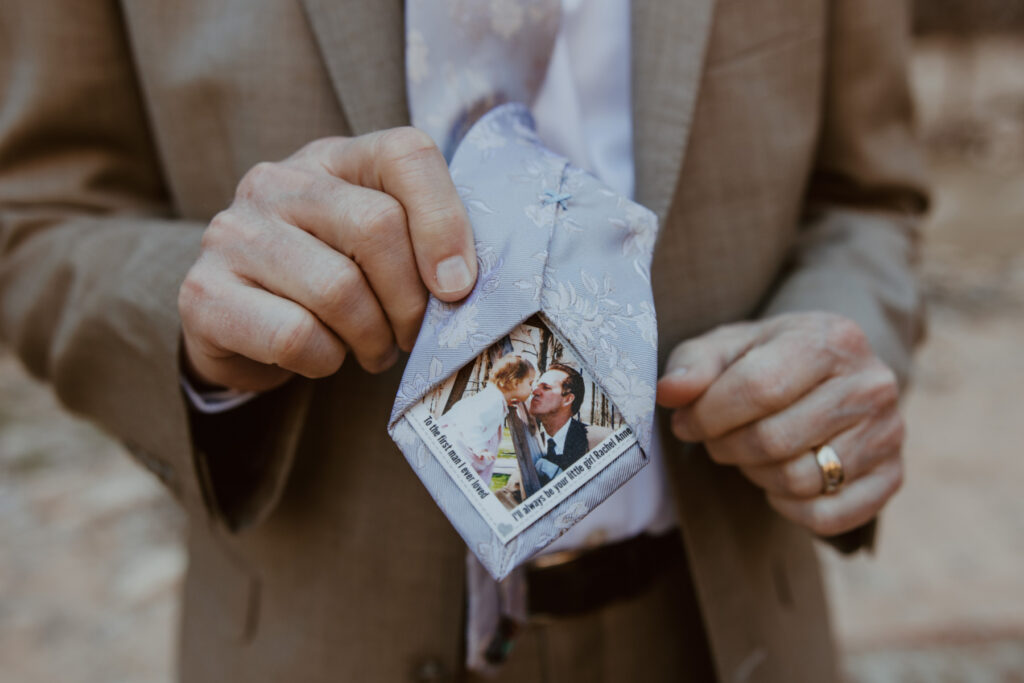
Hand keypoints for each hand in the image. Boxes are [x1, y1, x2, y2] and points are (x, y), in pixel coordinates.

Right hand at [178, 128, 476, 391]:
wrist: (240, 326)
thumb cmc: (330, 281)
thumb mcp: (381, 249)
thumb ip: (423, 245)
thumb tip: (460, 284)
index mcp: (334, 159)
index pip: (406, 154)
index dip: (445, 221)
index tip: (458, 286)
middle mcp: (276, 182)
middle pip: (377, 226)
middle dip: (411, 300)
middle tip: (412, 334)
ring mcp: (232, 232)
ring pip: (338, 290)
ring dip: (372, 338)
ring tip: (373, 349)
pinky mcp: (203, 292)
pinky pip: (296, 336)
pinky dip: (326, 360)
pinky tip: (323, 356)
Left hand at [656, 313, 903, 536]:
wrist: (829, 372)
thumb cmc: (769, 358)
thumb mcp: (727, 346)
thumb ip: (693, 364)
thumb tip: (670, 392)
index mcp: (829, 339)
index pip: (757, 388)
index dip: (709, 415)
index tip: (687, 422)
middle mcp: (871, 384)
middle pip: (775, 441)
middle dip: (727, 447)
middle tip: (716, 440)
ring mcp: (890, 432)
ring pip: (800, 481)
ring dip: (756, 475)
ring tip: (749, 453)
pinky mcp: (893, 475)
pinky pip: (830, 516)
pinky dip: (790, 508)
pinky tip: (778, 481)